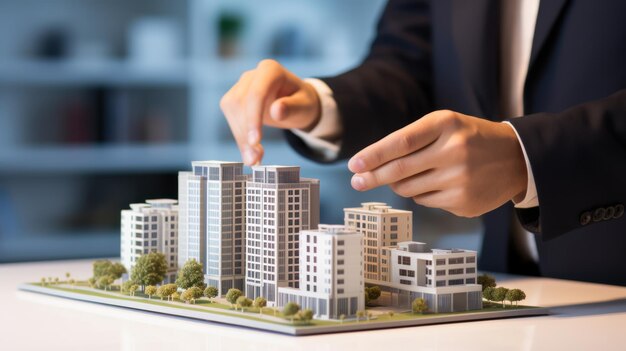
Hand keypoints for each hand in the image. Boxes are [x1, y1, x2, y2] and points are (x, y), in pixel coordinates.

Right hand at [220, 59, 321, 164]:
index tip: (255, 141)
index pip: (256, 93)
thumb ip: (292, 108)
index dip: (253, 118)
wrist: (296, 104)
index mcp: (270, 70)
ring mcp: (241, 86)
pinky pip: (231, 118)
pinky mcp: (235, 99)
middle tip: (255, 159)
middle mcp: (252, 75)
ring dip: (240, 138)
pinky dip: (240, 137)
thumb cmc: (302, 103)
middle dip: (245, 132)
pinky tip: (250, 152)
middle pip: (240, 103)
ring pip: (232, 111)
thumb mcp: (304, 107)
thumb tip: (276, 111)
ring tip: (254, 159)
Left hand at [347, 110, 527, 216]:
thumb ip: (411, 141)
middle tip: (356, 181)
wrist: (516, 158)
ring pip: (408, 189)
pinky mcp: (463, 203)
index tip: (353, 165)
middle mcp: (454, 151)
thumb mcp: (445, 126)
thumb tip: (374, 169)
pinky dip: (421, 194)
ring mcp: (460, 180)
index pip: (401, 142)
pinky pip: (425, 201)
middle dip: (372, 177)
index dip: (374, 155)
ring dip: (400, 184)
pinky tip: (439, 183)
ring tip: (414, 174)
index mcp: (446, 125)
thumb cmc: (469, 138)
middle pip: (400, 170)